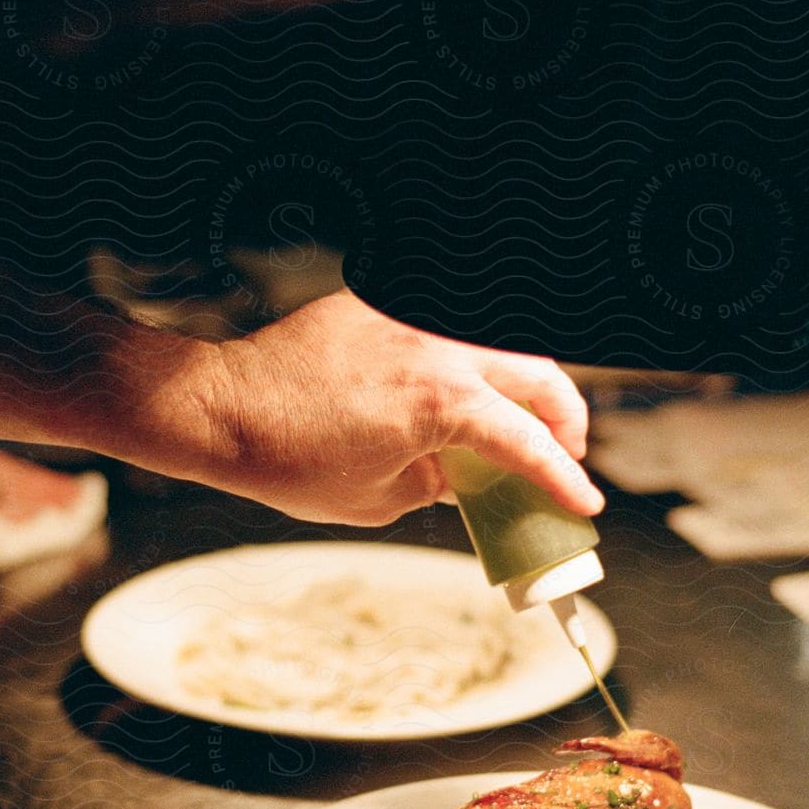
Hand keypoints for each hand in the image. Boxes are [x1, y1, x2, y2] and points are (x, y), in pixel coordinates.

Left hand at [125, 287, 603, 525]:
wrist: (225, 409)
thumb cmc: (291, 462)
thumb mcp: (380, 498)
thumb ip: (439, 483)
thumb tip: (466, 477)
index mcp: (441, 402)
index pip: (527, 443)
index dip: (563, 479)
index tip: (583, 502)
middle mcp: (437, 349)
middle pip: (538, 373)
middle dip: (563, 417)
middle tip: (560, 455)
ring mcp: (410, 320)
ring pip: (497, 344)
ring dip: (521, 384)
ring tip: (516, 423)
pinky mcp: (382, 306)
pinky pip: (445, 331)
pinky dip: (466, 363)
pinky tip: (458, 393)